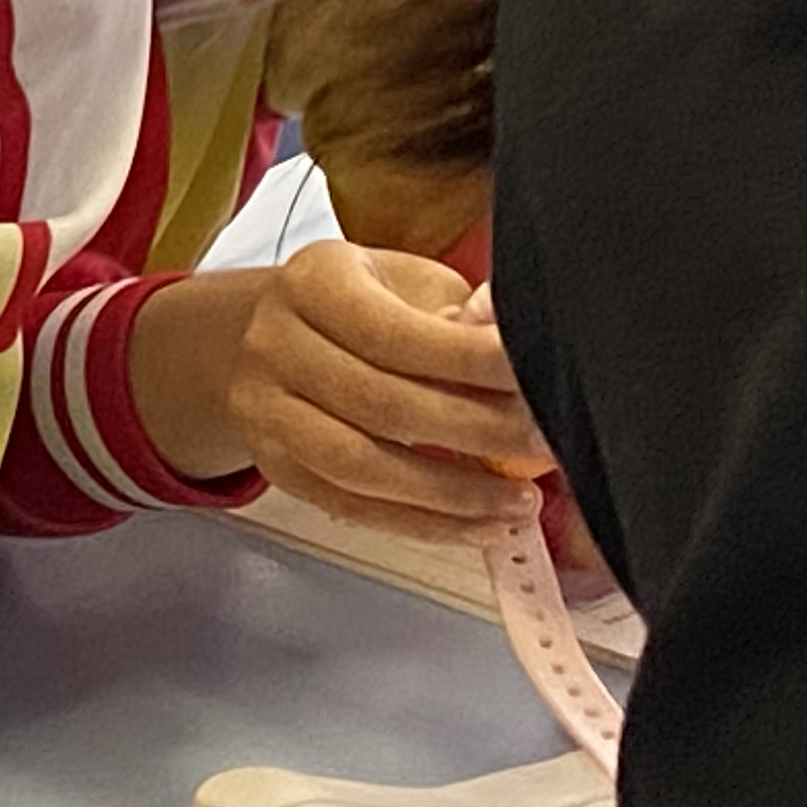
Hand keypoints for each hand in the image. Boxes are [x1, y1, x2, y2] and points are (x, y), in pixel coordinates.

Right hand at [226, 240, 551, 542]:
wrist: (275, 336)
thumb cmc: (362, 306)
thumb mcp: (409, 285)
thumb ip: (458, 312)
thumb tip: (510, 331)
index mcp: (314, 281)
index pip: (397, 333)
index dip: (471, 363)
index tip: (535, 380)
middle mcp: (275, 344)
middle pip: (380, 404)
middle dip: (475, 430)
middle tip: (542, 443)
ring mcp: (265, 411)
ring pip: (361, 466)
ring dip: (450, 493)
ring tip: (518, 502)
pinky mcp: (276, 466)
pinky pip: (351, 507)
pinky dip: (421, 524)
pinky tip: (475, 525)